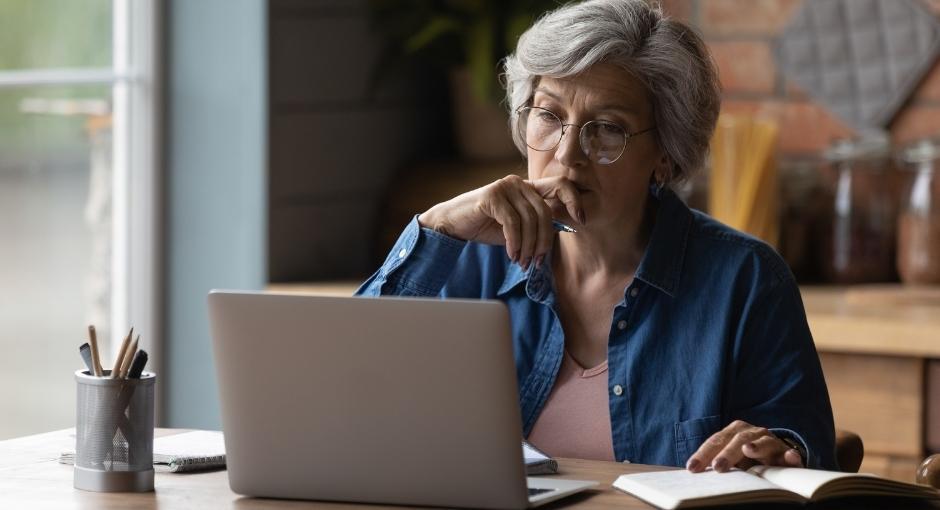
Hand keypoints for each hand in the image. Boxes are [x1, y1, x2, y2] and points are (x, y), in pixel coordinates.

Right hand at [417, 175, 582, 268]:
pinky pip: (513, 223)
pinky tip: (512, 255)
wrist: (453, 225)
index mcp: (529, 188)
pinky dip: (515, 243)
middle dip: (543, 242)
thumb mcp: (517, 228)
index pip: (561, 185)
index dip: (575, 201)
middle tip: (535, 262)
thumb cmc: (486, 226)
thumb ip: (536, 225)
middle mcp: (519, 183)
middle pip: (545, 213)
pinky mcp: (492, 196)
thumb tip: (562, 230)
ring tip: (522, 262)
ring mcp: (505, 187)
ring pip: (530, 221)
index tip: (581, 221)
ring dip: (528, 247)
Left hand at [686, 420, 803, 472]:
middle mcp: (752, 433)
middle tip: (717, 466)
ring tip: (749, 450)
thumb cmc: (747, 458)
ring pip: (764, 442)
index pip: (716, 441)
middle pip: (737, 439)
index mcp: (734, 432)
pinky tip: (790, 458)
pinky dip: (790, 455)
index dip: (703, 454)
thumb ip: (716, 461)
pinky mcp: (788, 453)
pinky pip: (790, 454)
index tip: (692, 468)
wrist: (777, 454)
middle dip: (727, 453)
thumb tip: (692, 471)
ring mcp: (771, 441)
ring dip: (757, 446)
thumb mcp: (731, 459)